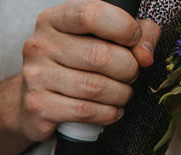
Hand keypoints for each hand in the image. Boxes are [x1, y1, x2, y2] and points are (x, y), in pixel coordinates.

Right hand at [16, 1, 160, 141]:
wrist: (35, 100)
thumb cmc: (75, 64)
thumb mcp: (103, 37)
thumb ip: (136, 33)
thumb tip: (145, 55)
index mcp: (54, 20)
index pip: (91, 15)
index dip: (122, 27)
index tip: (134, 39)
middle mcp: (39, 45)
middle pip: (99, 56)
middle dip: (127, 69)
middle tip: (131, 75)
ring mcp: (35, 76)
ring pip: (94, 87)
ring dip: (120, 94)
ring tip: (122, 94)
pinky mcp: (37, 105)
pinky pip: (84, 111)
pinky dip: (106, 114)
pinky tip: (111, 111)